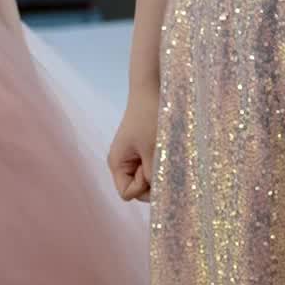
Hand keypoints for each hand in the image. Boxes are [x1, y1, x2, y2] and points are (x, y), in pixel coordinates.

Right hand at [108, 86, 160, 201]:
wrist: (152, 90)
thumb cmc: (150, 117)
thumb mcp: (153, 150)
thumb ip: (153, 176)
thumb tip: (159, 194)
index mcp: (117, 164)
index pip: (127, 194)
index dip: (141, 187)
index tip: (150, 167)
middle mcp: (123, 164)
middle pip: (138, 190)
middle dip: (152, 182)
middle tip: (160, 159)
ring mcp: (134, 158)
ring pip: (148, 180)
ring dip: (159, 172)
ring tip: (165, 154)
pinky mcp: (144, 152)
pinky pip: (152, 169)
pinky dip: (161, 165)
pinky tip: (167, 152)